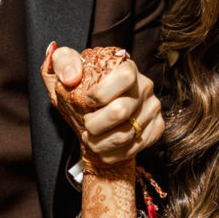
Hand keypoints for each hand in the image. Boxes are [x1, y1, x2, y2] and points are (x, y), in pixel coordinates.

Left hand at [41, 44, 162, 167]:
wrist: (93, 109)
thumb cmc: (80, 88)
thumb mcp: (65, 69)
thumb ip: (63, 63)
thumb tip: (71, 77)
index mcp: (125, 67)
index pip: (124, 76)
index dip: (102, 92)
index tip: (86, 101)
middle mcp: (144, 86)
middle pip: (121, 111)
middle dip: (94, 124)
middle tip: (85, 124)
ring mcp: (152, 109)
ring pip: (125, 135)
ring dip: (99, 143)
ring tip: (89, 138)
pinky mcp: (155, 129)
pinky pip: (132, 150)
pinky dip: (110, 154)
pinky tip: (101, 147)